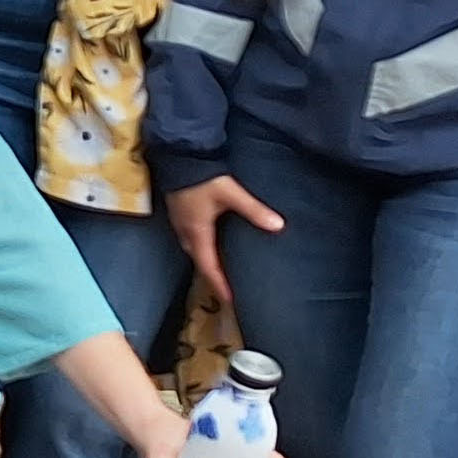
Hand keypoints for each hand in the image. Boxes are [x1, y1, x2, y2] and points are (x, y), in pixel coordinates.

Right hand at [164, 175, 284, 309]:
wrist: (179, 156)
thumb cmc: (203, 177)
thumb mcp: (230, 194)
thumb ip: (254, 210)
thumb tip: (278, 226)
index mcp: (198, 232)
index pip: (209, 266)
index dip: (220, 285)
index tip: (230, 301)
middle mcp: (186, 232)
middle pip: (200, 262)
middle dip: (213, 277)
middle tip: (227, 290)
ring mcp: (180, 224)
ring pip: (194, 252)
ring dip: (207, 264)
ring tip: (221, 272)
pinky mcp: (180, 215)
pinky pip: (191, 240)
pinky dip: (203, 250)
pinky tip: (212, 246)